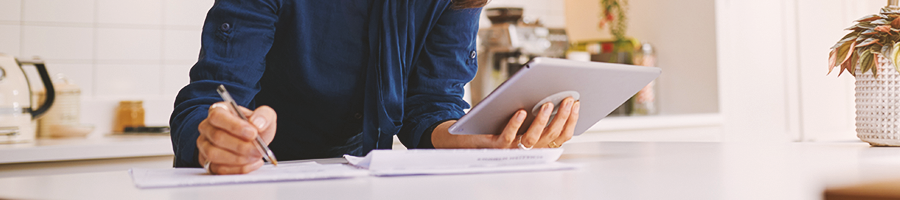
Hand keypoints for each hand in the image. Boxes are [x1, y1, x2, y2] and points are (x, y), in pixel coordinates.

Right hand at [197, 102, 276, 174]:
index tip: (253, 133)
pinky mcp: (208, 163)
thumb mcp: (264, 116)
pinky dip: (238, 169)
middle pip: (217, 137)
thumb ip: (264, 115)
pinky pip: (218, 169)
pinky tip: (252, 164)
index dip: (235, 126)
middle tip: (258, 149)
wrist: (253, 142)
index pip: (217, 116)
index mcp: (218, 110)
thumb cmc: (254, 127)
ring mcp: (204, 146)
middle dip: (241, 146)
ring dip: (238, 159)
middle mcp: (207, 127)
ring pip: (214, 155)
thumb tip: (257, 123)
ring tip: (255, 156)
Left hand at [432, 97, 579, 148]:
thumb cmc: (497, 120)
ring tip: (547, 103)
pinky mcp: (494, 144)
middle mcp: (527, 148)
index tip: (578, 102)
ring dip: (542, 121)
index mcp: (538, 142)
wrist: (465, 134)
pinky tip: (521, 111)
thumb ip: (537, 108)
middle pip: (550, 136)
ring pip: (532, 139)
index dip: (572, 121)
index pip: (562, 136)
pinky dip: (515, 124)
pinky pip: (507, 137)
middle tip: (568, 99)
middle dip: (562, 117)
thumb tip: (555, 91)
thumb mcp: (520, 114)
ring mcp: (512, 148)